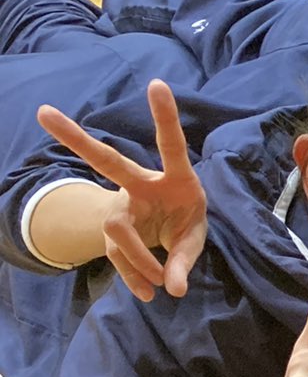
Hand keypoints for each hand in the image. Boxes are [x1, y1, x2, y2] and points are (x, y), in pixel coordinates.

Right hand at [38, 80, 207, 299]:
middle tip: (43, 112)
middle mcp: (140, 185)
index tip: (157, 83)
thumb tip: (172, 288)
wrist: (171, 232)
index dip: (164, 116)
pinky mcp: (114, 230)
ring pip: (116, 230)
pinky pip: (120, 257)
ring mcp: (122, 207)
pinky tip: (149, 293)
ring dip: (138, 260)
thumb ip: (185, 260)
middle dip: (75, 138)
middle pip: (106, 161)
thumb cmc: (188, 222)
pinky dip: (136, 276)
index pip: (170, 145)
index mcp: (174, 179)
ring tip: (160, 286)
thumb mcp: (196, 239)